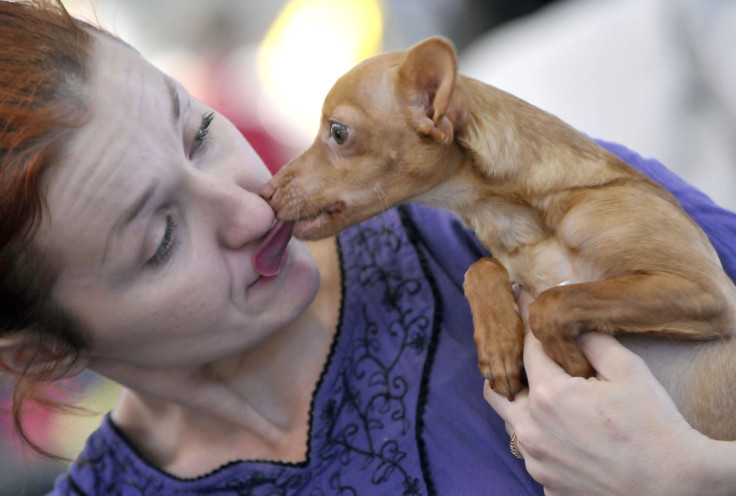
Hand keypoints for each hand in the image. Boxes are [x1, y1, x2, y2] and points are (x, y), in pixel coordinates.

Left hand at [484, 291, 718, 495]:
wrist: (675, 485)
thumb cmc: (654, 425)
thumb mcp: (628, 369)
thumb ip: (592, 340)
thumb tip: (570, 322)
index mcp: (548, 395)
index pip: (527, 349)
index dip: (529, 326)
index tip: (524, 304)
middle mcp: (532, 429)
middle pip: (501, 389)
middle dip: (515, 370)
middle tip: (534, 360)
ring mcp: (536, 460)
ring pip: (512, 423)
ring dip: (525, 406)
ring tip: (552, 398)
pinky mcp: (546, 485)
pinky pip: (532, 454)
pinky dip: (543, 440)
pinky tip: (567, 436)